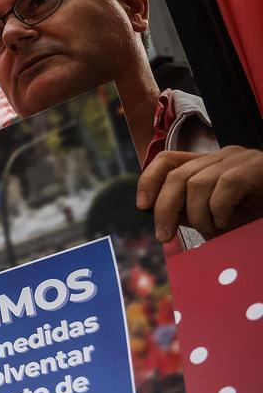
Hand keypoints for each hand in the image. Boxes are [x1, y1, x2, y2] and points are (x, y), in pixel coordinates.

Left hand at [137, 146, 262, 240]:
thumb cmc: (254, 217)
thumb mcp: (215, 216)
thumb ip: (188, 211)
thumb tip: (157, 217)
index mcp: (208, 164)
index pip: (167, 160)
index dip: (148, 180)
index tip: (141, 206)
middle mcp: (222, 156)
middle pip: (176, 175)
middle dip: (164, 208)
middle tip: (164, 236)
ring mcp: (242, 159)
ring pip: (198, 183)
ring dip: (198, 215)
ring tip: (212, 231)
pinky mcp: (259, 167)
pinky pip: (226, 185)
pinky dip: (220, 208)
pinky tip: (227, 222)